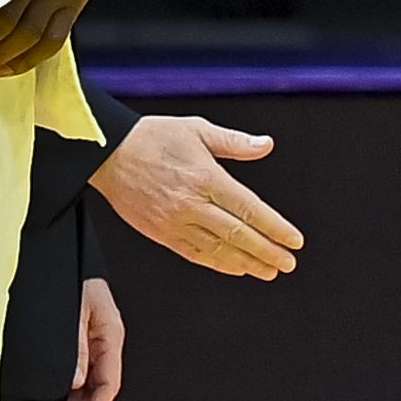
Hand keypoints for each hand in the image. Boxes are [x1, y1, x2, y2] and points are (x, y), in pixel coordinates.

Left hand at [54, 275, 125, 400]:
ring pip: (86, 381)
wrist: (56, 248)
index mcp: (110, 333)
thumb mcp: (72, 311)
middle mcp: (102, 339)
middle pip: (99, 386)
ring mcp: (88, 338)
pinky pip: (75, 369)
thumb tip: (74, 381)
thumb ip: (75, 347)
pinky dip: (67, 389)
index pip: (109, 383)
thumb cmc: (67, 272)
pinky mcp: (73, 336)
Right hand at [91, 115, 304, 276]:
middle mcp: (191, 203)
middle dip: (267, 252)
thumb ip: (235, 142)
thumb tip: (266, 145)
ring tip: (268, 271)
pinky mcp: (160, 233)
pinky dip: (217, 263)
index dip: (275, 227)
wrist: (106, 152)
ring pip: (217, 250)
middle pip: (238, 234)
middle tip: (288, 263)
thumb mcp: (197, 129)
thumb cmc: (152, 137)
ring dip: (246, 263)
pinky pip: (194, 253)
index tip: (294, 240)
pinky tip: (235, 268)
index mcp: (205, 177)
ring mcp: (174, 221)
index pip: (249, 209)